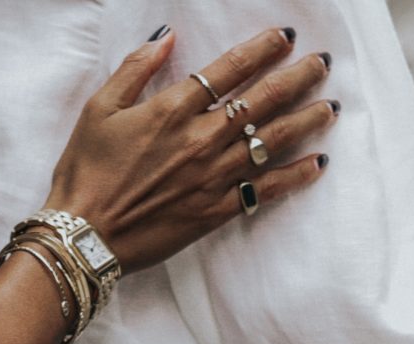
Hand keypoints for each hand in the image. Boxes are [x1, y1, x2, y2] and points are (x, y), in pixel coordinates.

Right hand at [43, 27, 337, 272]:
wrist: (82, 236)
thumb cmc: (84, 172)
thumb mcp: (98, 109)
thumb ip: (135, 68)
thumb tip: (166, 36)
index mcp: (172, 110)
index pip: (229, 69)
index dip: (261, 49)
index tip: (284, 37)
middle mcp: (200, 139)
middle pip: (262, 100)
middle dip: (298, 78)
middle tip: (322, 63)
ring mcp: (211, 177)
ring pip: (272, 141)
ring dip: (306, 121)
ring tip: (330, 107)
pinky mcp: (213, 210)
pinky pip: (264, 191)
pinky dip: (294, 177)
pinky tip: (317, 164)